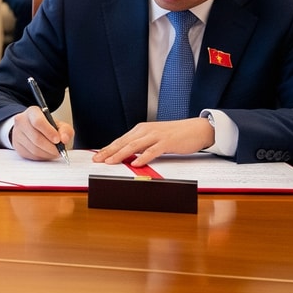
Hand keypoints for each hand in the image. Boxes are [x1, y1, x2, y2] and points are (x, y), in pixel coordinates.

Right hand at [10, 106, 74, 160]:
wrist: (33, 129)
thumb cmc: (47, 126)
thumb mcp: (59, 124)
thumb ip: (65, 130)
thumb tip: (64, 139)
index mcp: (32, 112)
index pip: (38, 122)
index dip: (49, 132)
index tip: (58, 140)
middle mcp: (21, 121)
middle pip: (36, 138)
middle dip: (51, 147)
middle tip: (59, 150)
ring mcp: (17, 134)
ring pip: (34, 149)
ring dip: (47, 154)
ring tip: (54, 152)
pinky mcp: (17, 146)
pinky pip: (31, 155)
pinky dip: (42, 157)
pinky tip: (46, 153)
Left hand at [93, 118, 215, 166]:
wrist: (196, 129)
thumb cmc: (175, 135)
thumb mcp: (154, 138)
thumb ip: (142, 145)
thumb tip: (127, 156)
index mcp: (141, 130)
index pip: (120, 140)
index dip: (107, 148)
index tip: (96, 156)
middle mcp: (146, 131)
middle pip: (123, 142)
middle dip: (108, 151)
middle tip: (97, 160)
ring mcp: (156, 135)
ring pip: (134, 146)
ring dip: (121, 154)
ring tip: (111, 162)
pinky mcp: (167, 142)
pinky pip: (152, 150)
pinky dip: (143, 157)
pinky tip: (136, 163)